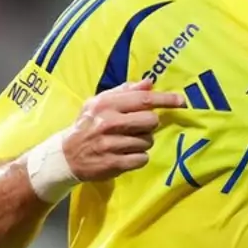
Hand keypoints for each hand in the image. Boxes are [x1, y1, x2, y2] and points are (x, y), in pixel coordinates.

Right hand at [63, 80, 184, 180]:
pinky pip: (141, 159)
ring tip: (127, 142)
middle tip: (139, 127)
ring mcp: (110, 144)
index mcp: (107, 105)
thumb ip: (125, 91)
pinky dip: (138, 157)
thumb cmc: (87, 125)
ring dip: (142, 142)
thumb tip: (150, 83)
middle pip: (150, 121)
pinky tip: (126, 155)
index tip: (181, 101)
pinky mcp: (113, 163)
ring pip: (147, 142)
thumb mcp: (100, 103)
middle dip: (150, 125)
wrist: (66, 155)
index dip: (165, 99)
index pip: (143, 100)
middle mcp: (108, 123)